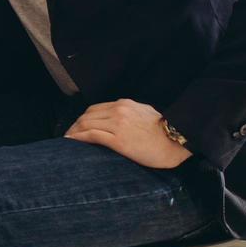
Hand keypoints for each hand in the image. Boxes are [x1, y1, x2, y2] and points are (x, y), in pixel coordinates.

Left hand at [65, 99, 192, 169]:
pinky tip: (71, 141)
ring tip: (67, 139)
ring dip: (74, 131)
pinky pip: (92, 135)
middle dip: (75, 125)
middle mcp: (118, 111)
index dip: (83, 117)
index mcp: (124, 104)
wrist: (177, 141)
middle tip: (68, 134)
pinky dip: (78, 137)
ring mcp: (118, 125)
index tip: (77, 125)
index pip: (96, 109)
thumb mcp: (145, 113)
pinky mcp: (118, 140)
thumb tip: (118, 119)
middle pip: (88, 115)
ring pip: (87, 124)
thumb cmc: (164, 131)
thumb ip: (129, 114)